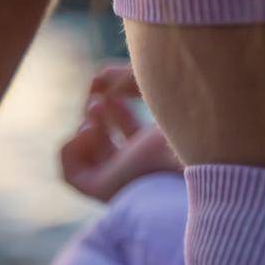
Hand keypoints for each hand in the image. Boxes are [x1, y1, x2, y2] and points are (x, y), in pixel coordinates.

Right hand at [58, 64, 181, 203]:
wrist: (193, 160)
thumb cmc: (186, 125)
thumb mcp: (157, 90)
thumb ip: (129, 78)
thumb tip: (99, 75)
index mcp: (159, 144)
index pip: (129, 127)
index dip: (116, 101)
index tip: (110, 81)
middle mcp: (137, 164)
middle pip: (105, 140)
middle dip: (98, 112)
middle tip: (100, 95)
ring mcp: (118, 179)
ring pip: (87, 156)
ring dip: (85, 125)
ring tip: (96, 108)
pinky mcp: (100, 188)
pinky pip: (70, 173)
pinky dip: (71, 148)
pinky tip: (89, 130)